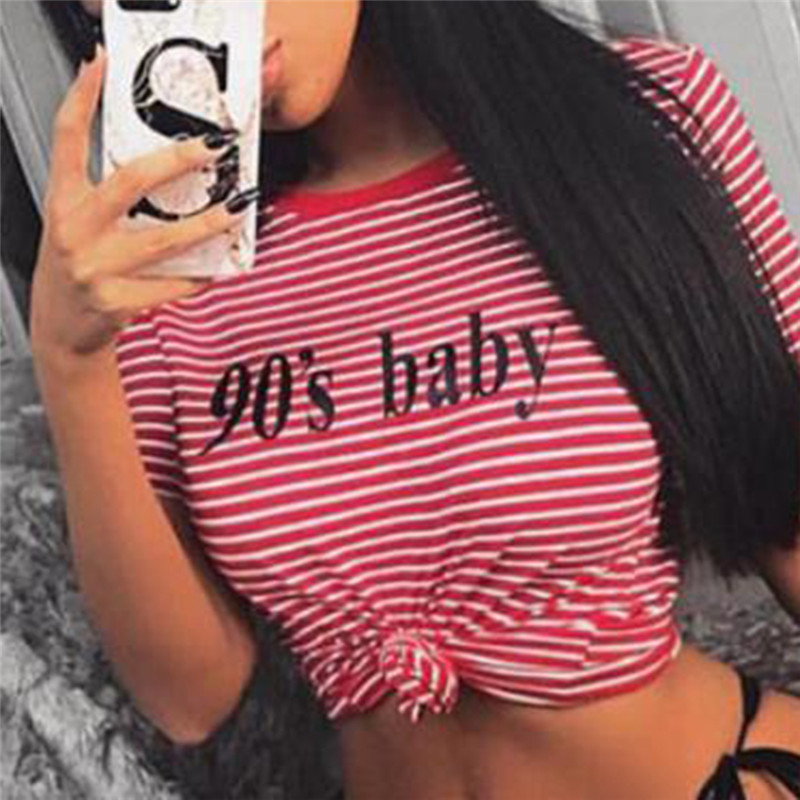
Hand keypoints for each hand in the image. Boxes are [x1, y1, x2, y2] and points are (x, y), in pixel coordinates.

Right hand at [30, 45, 251, 363]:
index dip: (81, 99)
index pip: (67, 139)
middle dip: (176, 161)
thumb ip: (106, 195)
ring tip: (236, 209)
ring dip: (206, 224)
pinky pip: (169, 285)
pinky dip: (197, 277)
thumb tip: (164, 166)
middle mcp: (74, 230)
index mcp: (63, 202)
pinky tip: (217, 269)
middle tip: (212, 148)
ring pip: (162, 239)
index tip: (100, 66)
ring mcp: (93, 267)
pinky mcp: (115, 302)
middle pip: (129, 182)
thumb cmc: (76, 266)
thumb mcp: (77, 223)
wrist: (62, 327)